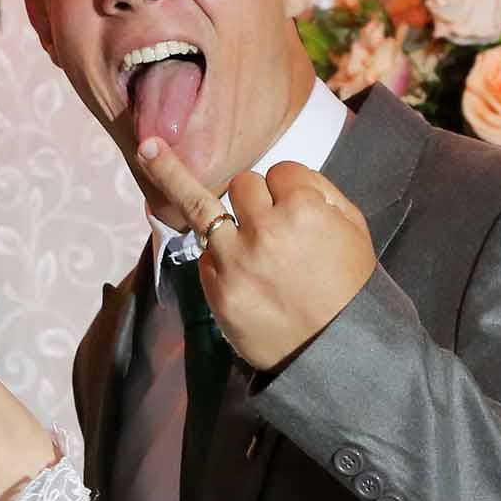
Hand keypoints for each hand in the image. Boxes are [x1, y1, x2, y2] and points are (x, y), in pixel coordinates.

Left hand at [139, 138, 375, 371]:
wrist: (336, 350)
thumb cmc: (348, 285)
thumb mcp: (353, 227)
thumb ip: (320, 192)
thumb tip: (280, 177)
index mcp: (304, 210)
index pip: (280, 171)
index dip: (288, 189)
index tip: (295, 207)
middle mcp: (265, 230)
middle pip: (243, 183)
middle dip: (254, 197)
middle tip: (270, 225)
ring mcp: (236, 261)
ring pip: (202, 206)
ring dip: (180, 181)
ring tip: (148, 150)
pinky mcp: (217, 291)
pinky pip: (205, 256)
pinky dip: (217, 257)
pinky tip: (235, 271)